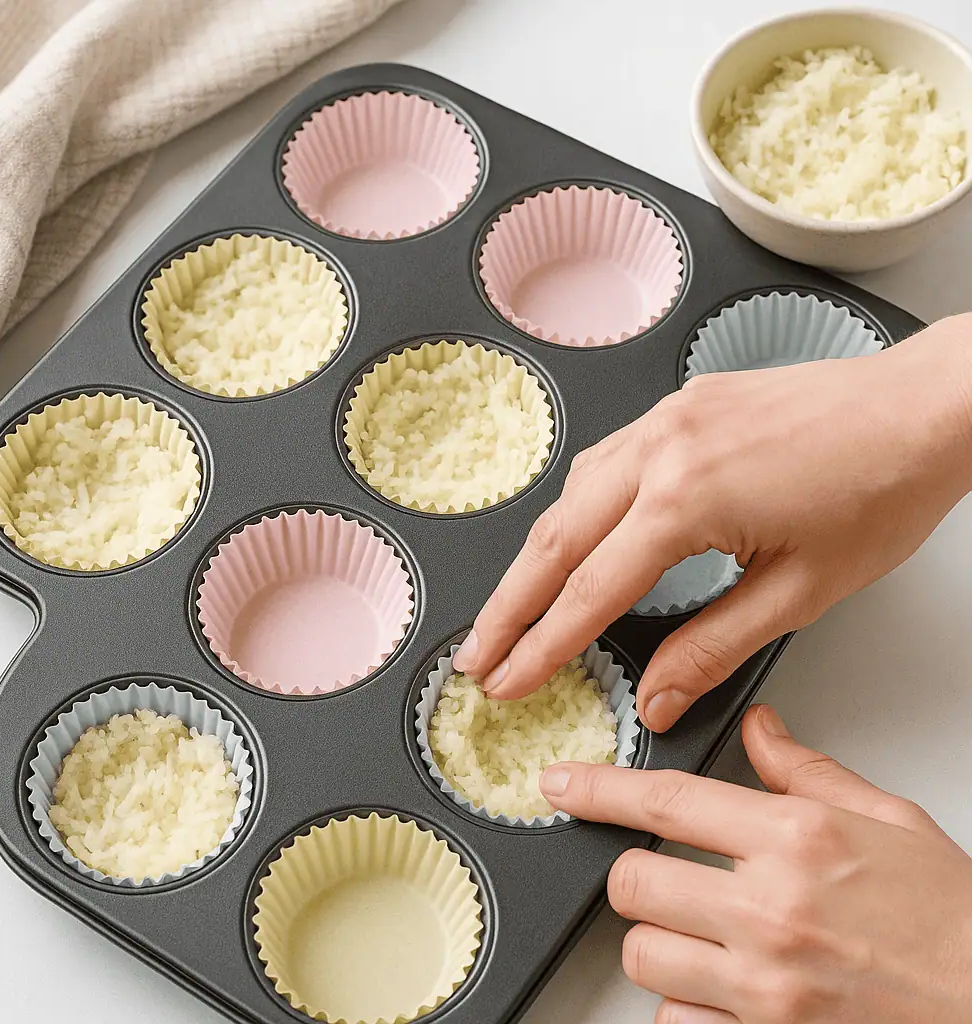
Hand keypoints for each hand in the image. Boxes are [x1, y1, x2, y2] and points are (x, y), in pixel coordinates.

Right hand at [453, 314, 971, 730]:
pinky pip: (602, 460)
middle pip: (554, 540)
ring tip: (510, 608)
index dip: (541, 646)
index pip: (590, 591)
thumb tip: (656, 694)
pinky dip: (573, 509)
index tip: (506, 681)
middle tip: (475, 655)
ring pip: (570, 496)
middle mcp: (660, 449)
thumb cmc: (880, 491)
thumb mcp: (799, 591)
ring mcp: (664, 419)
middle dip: (507, 607)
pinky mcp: (678, 406)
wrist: (923, 408)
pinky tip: (568, 536)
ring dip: (534, 557)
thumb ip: (712, 647)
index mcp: (687, 499)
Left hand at [539, 704, 971, 1022]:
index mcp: (796, 839)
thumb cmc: (949, 919)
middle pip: (633, 882)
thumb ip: (806, 771)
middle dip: (633, 875)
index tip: (560, 783)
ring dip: (658, 940)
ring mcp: (764, 984)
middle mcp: (771, 909)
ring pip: (642, 953)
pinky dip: (686, 1004)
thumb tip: (759, 729)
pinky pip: (674, 1020)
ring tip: (702, 934)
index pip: (665, 800)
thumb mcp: (885, 819)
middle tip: (662, 876)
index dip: (597, 788)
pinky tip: (721, 987)